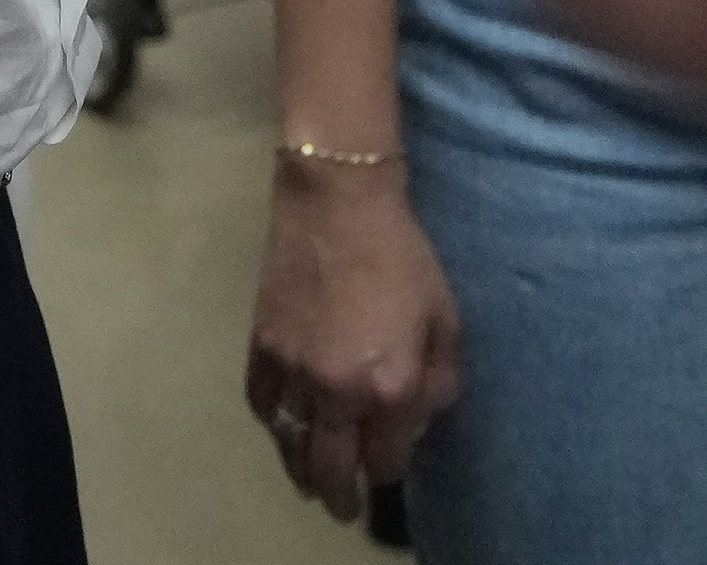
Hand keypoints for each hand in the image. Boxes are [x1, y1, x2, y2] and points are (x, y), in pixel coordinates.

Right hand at [245, 154, 462, 519]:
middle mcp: (337, 393)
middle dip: (340, 496)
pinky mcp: (262, 348)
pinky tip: (283, 425)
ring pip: (291, 446)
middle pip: (331, 471)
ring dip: (302, 472)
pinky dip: (273, 423)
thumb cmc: (403, 255)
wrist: (338, 201)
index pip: (386, 461)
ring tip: (311, 482)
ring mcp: (293, 373)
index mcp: (389, 387)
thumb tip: (418, 420)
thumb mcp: (444, 318)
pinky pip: (261, 406)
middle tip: (343, 506)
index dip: (389, 467)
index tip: (390, 461)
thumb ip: (438, 381)